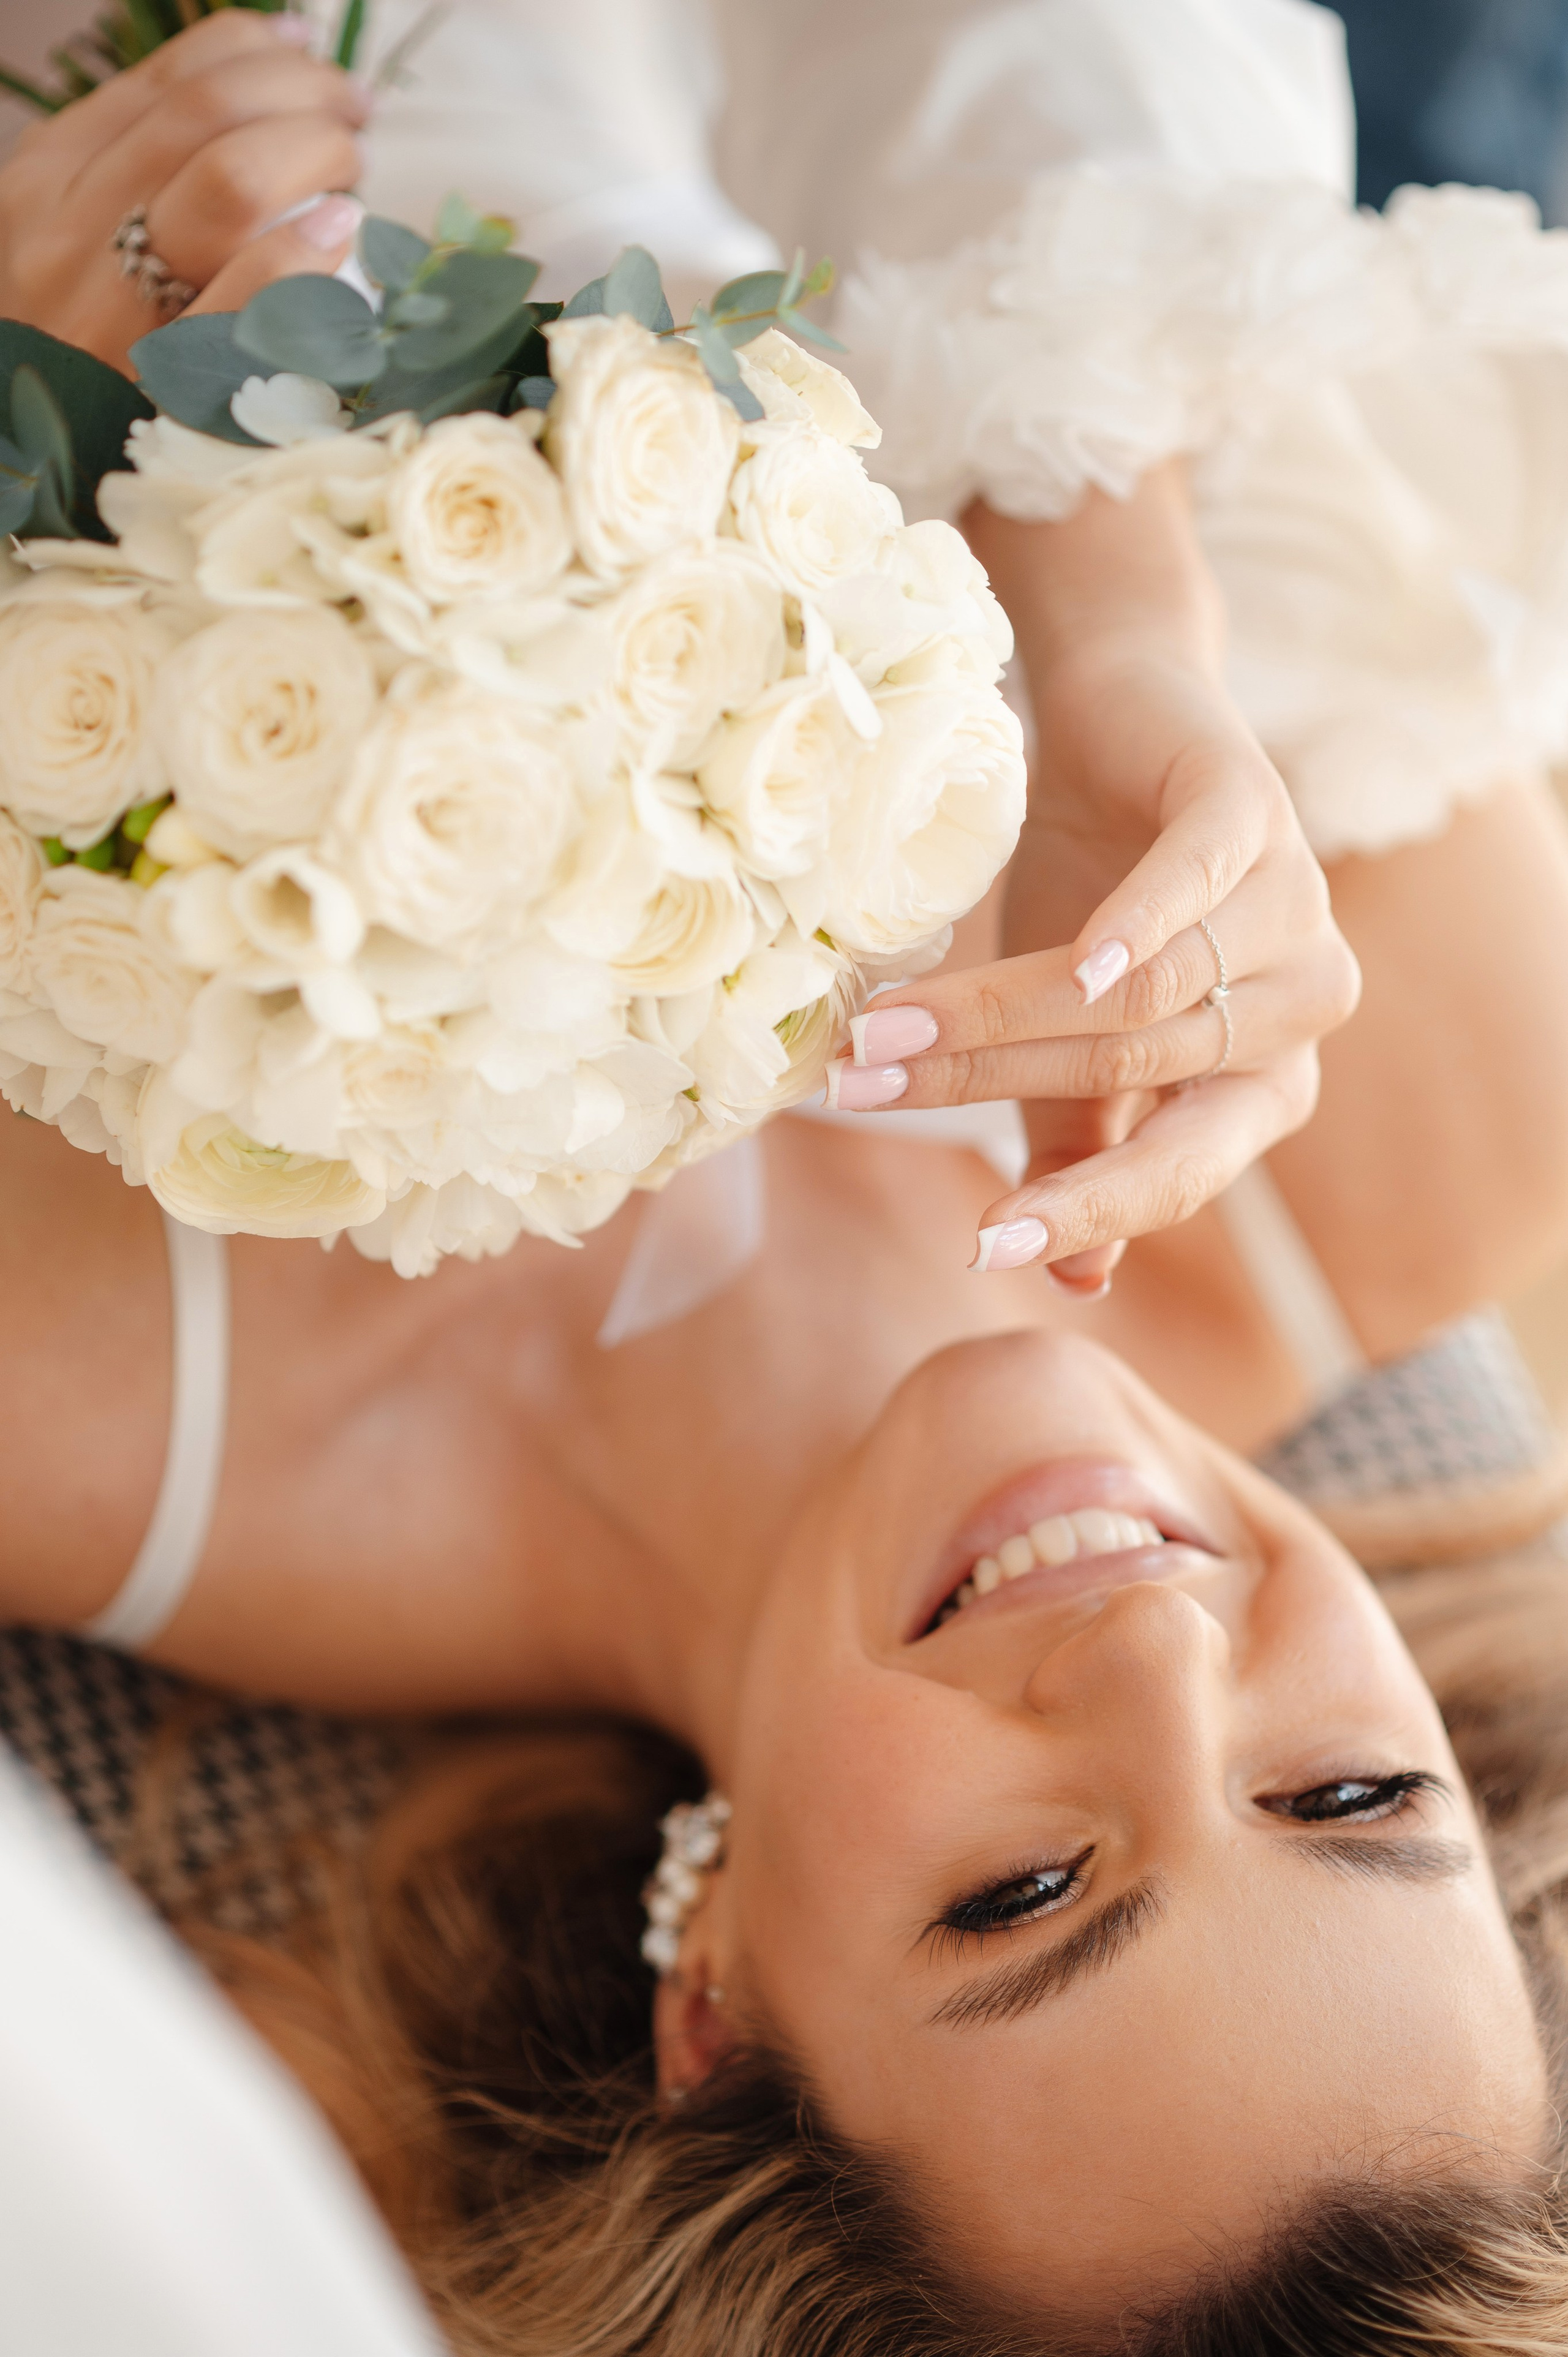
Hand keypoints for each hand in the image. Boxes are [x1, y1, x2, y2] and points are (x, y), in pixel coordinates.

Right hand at [0, 12, 369, 373]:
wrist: (19, 472)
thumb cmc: (65, 360)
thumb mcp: (70, 253)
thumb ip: (132, 184)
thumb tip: (243, 104)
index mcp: (44, 188)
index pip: (169, 84)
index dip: (256, 54)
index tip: (308, 57)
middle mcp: (70, 235)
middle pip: (207, 116)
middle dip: (300, 94)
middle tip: (351, 115)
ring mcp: (113, 312)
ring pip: (228, 178)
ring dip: (312, 150)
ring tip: (349, 167)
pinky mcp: (167, 390)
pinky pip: (250, 297)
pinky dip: (305, 248)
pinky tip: (341, 230)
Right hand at [824, 479, 1360, 1280]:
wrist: (1119, 721)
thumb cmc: (1096, 891)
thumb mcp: (1074, 1035)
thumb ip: (1083, 1142)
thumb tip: (1080, 1282)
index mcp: (1265, 1083)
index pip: (1180, 1172)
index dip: (1082, 1209)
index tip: (981, 1248)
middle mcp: (1302, 1009)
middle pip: (1130, 1069)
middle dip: (986, 1084)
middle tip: (863, 1092)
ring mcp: (1295, 909)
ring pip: (1142, 994)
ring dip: (1001, 1014)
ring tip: (882, 1031)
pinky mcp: (1257, 816)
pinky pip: (1200, 889)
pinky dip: (1140, 927)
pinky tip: (1083, 962)